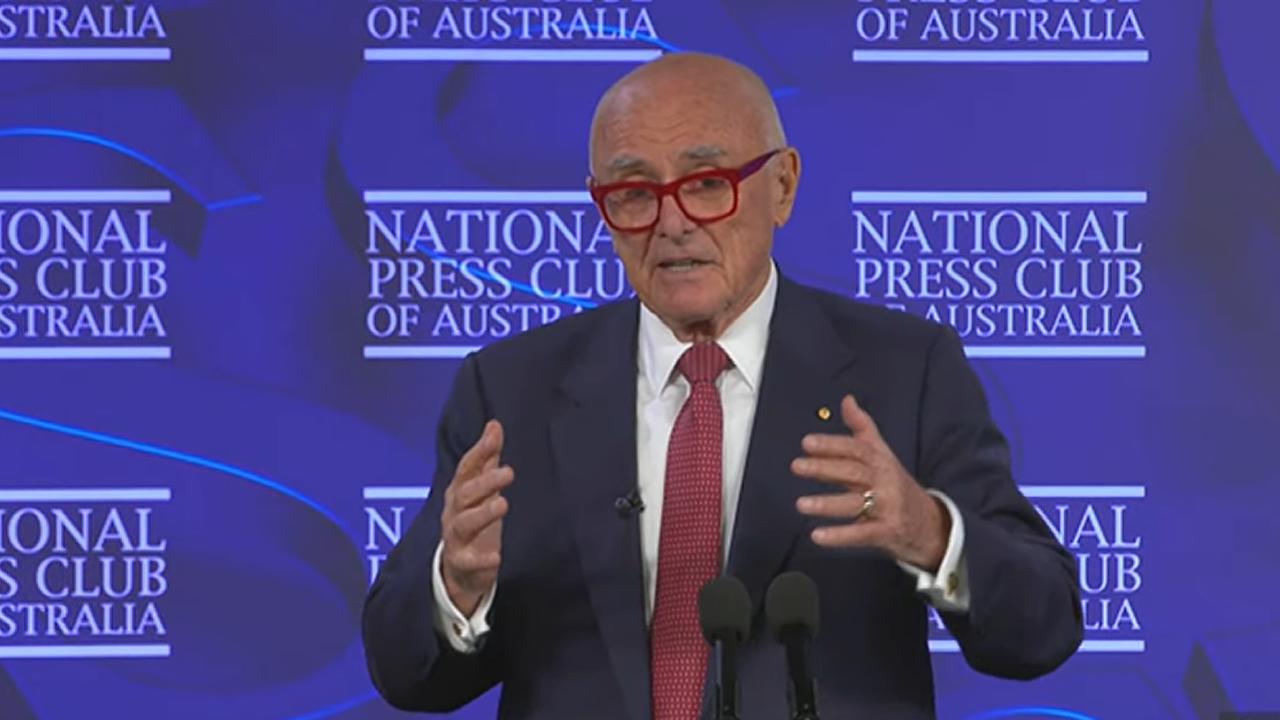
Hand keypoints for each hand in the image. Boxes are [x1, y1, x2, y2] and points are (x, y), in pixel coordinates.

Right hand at [441, 420, 512, 615]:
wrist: (459, 569)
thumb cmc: (473, 521)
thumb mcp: (480, 489)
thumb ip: (487, 458)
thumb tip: (494, 424)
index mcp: (459, 492)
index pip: (466, 468)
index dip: (479, 451)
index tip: (495, 433)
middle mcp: (453, 512)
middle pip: (464, 494)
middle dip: (484, 482)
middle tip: (509, 473)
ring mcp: (455, 538)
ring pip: (464, 524)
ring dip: (482, 513)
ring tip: (503, 504)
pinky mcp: (462, 563)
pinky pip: (469, 561)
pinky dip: (482, 560)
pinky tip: (497, 557)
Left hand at [791, 395, 948, 570]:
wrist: (931, 523)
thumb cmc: (897, 485)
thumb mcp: (883, 454)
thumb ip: (862, 427)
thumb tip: (846, 400)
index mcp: (880, 461)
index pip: (855, 449)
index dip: (831, 444)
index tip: (807, 443)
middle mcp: (884, 482)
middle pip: (853, 472)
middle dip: (824, 468)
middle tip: (796, 466)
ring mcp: (887, 508)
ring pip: (856, 503)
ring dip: (827, 503)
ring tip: (800, 504)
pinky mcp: (887, 532)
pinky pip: (862, 534)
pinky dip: (840, 536)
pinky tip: (817, 536)